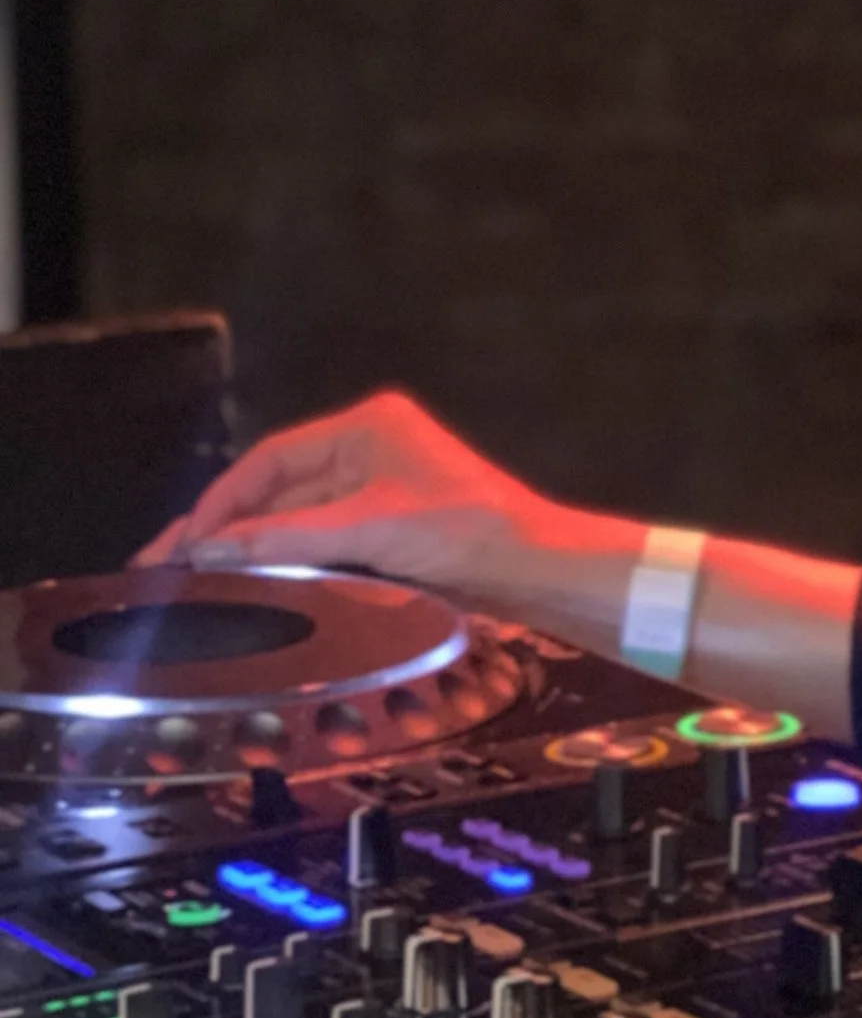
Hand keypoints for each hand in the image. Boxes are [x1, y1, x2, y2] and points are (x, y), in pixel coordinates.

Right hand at [135, 388, 630, 622]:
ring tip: (197, 585)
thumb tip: (209, 550)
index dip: (221, 502)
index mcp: (366, 427)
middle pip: (279, 492)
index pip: (270, 460)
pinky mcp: (392, 528)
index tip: (181, 544)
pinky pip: (324, 543)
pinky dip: (288, 563)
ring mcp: (381, 488)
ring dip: (253, 550)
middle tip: (166, 567)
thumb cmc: (466, 532)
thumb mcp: (369, 529)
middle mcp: (369, 449)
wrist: (539, 569)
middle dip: (226, 529)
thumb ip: (286, 538)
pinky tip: (254, 589)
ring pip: (298, 521)